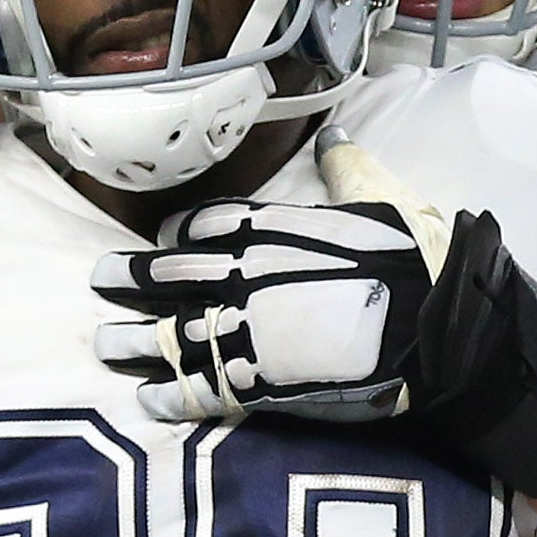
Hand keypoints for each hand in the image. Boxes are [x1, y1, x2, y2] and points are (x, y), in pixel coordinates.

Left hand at [93, 200, 436, 421]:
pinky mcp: (258, 383)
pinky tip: (147, 399)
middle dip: (130, 277)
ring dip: (132, 341)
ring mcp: (245, 331)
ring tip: (105, 345)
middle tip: (99, 279)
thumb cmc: (413, 259)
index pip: (203, 223)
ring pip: (169, 334)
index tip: (161, 237)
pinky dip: (169, 396)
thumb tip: (334, 137)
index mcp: (270, 228)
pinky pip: (198, 391)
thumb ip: (345, 170)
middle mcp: (243, 276)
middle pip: (168, 274)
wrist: (436, 327)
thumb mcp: (381, 197)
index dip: (177, 231)